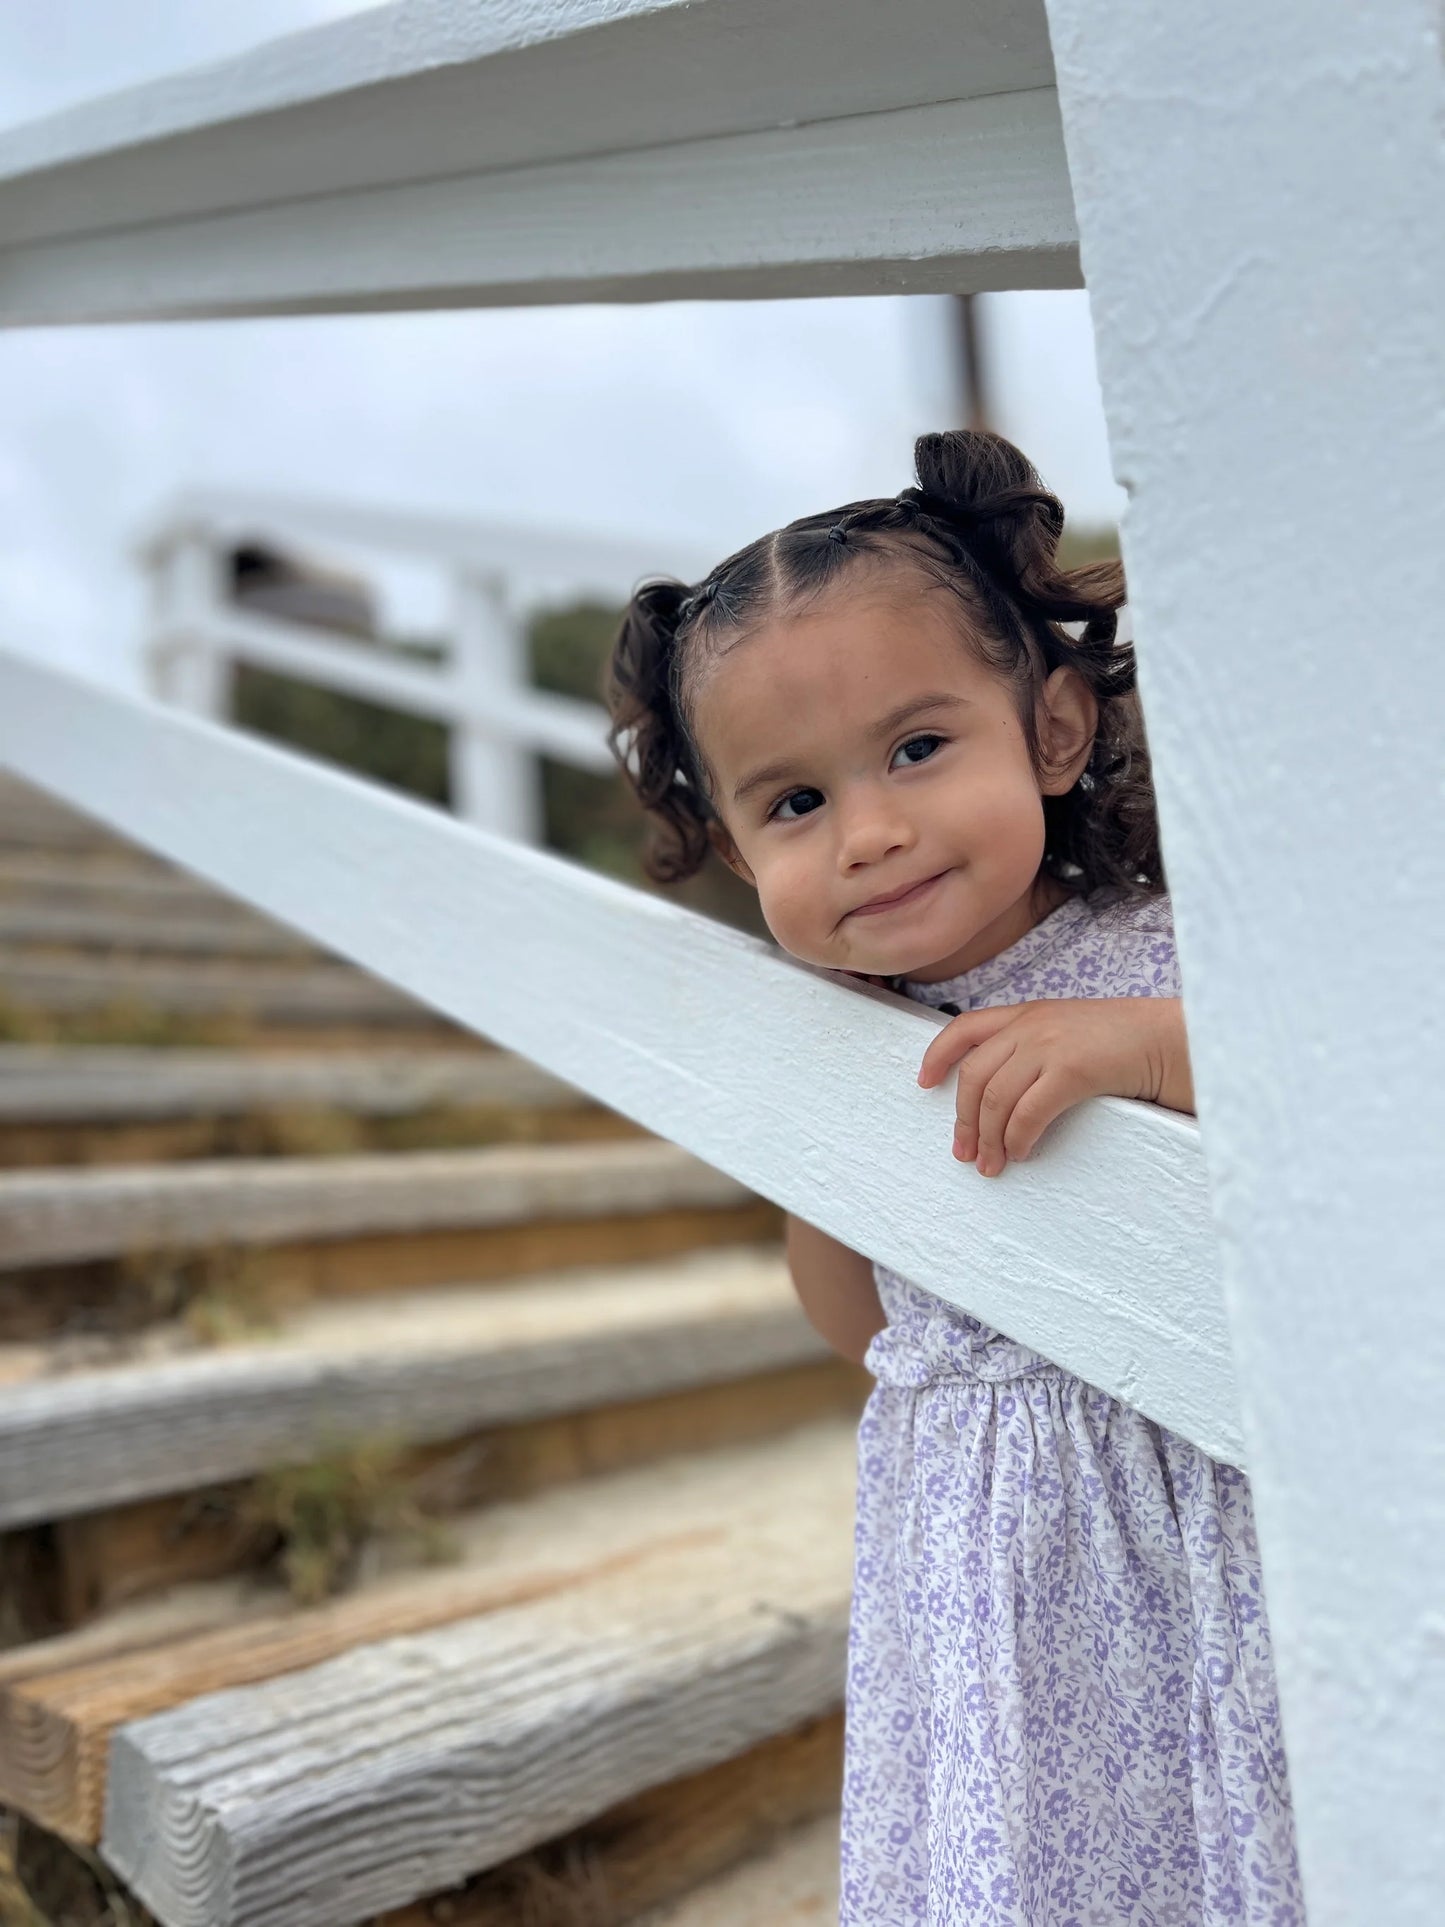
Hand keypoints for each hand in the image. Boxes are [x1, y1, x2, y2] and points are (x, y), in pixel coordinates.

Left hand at [917, 997, 1194, 1176]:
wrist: (1168, 1039)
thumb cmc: (1124, 1043)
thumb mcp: (1070, 1031)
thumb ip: (1035, 1047)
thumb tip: (1003, 1094)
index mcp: (1027, 1013)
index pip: (964, 1028)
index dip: (938, 1056)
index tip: (924, 1083)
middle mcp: (1031, 1025)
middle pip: (974, 1075)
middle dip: (962, 1119)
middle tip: (963, 1153)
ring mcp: (1049, 1045)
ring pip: (995, 1099)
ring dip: (988, 1139)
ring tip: (991, 1165)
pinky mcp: (1071, 1070)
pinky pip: (1028, 1113)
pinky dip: (1017, 1139)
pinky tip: (1021, 1154)